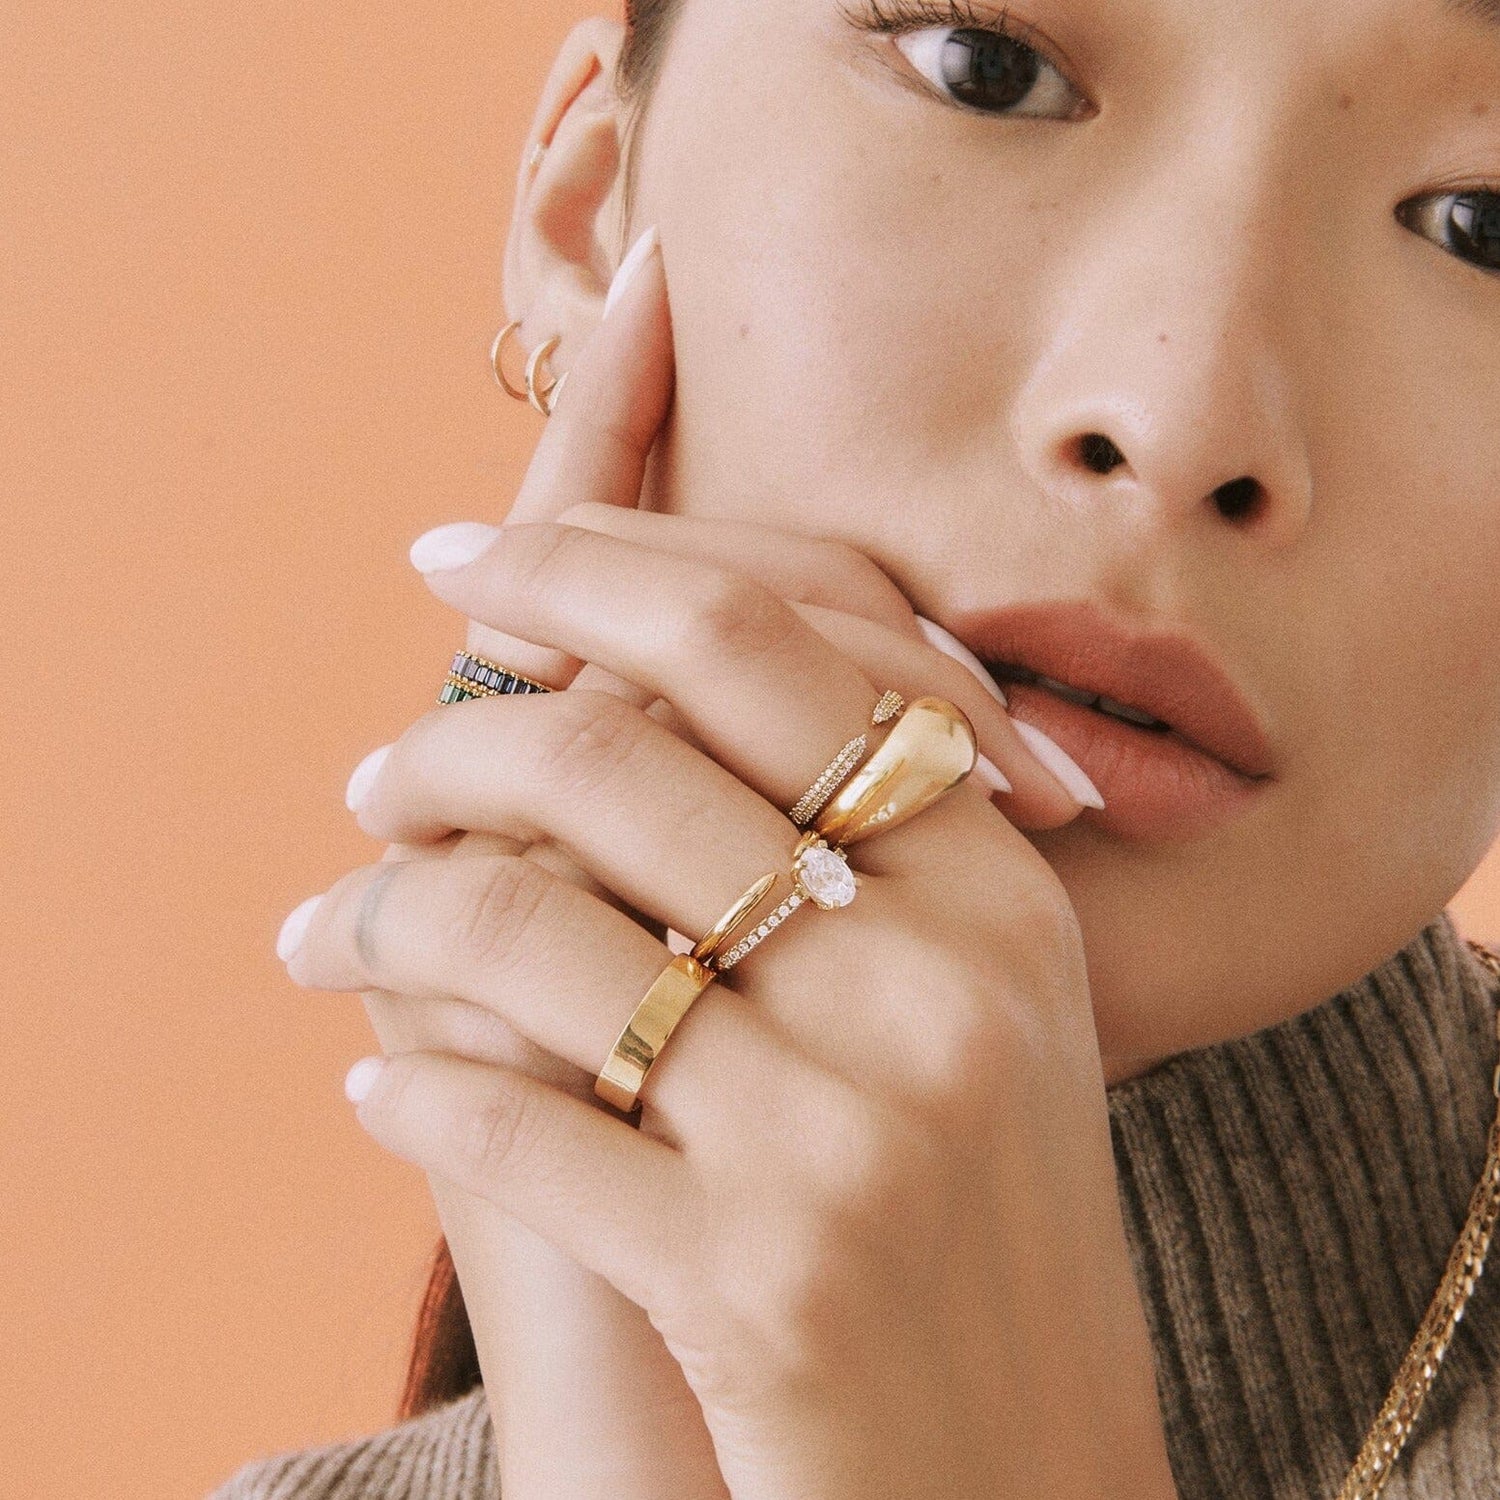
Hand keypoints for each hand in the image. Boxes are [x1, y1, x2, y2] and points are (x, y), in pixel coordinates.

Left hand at [284, 488, 1176, 1497]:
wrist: (1024, 1481)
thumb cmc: (976, 1225)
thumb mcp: (973, 1002)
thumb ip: (857, 838)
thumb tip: (626, 686)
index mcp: (992, 884)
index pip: (766, 632)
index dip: (588, 563)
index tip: (461, 555)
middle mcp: (934, 977)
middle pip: (622, 751)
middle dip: (447, 737)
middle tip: (376, 773)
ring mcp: (845, 1128)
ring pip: (529, 928)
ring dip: (383, 913)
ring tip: (330, 930)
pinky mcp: (757, 1277)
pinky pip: (513, 1124)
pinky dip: (416, 1090)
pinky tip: (377, 1088)